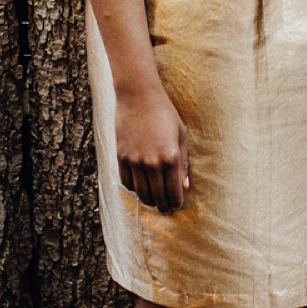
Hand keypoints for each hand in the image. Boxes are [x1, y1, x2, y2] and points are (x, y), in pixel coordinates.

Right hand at [114, 78, 189, 213]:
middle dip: (163, 206)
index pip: (173, 191)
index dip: (175, 203)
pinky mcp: (121, 157)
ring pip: (141, 192)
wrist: (138, 96)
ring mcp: (134, 161)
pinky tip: (140, 188)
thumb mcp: (180, 135)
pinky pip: (126, 182)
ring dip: (148, 200)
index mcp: (170, 157)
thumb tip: (185, 186)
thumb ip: (183, 163)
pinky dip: (133, 189)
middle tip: (166, 211)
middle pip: (157, 196)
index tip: (177, 207)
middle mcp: (152, 163)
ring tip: (153, 201)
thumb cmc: (164, 113)